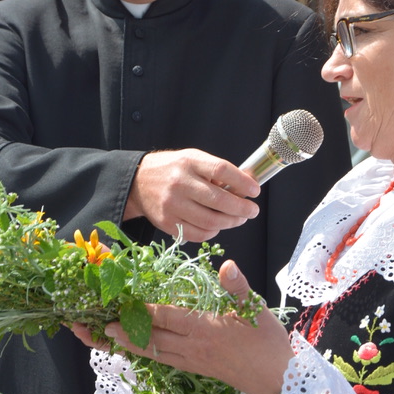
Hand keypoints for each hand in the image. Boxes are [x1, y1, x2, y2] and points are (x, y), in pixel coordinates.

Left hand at [86, 261, 293, 393]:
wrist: (277, 381)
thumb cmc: (268, 342)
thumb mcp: (255, 309)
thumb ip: (237, 286)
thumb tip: (226, 265)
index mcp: (205, 328)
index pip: (165, 317)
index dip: (141, 310)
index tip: (120, 303)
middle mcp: (192, 347)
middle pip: (151, 337)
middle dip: (125, 331)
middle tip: (100, 325)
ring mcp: (192, 360)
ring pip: (154, 352)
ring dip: (129, 345)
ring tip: (108, 339)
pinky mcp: (196, 369)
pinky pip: (164, 361)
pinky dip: (146, 354)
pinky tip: (138, 351)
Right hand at [124, 149, 260, 241]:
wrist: (138, 182)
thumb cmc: (173, 170)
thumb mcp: (193, 159)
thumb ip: (217, 170)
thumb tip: (246, 185)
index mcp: (189, 162)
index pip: (221, 170)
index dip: (242, 182)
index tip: (255, 190)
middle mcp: (179, 183)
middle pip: (219, 200)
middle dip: (242, 208)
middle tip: (252, 210)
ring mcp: (172, 205)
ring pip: (210, 221)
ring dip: (231, 222)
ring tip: (239, 218)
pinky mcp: (167, 223)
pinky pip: (198, 234)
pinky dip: (213, 232)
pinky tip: (218, 226)